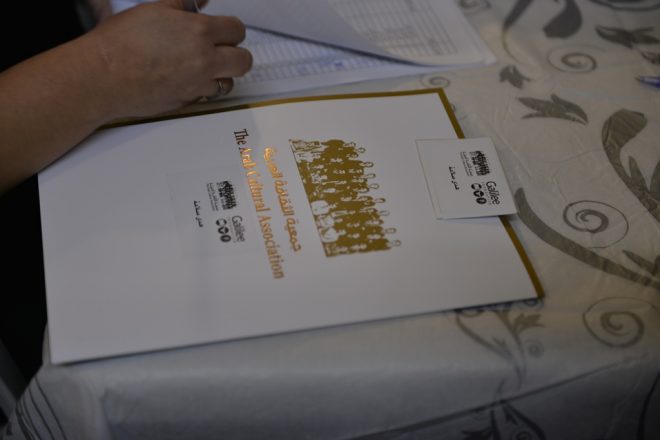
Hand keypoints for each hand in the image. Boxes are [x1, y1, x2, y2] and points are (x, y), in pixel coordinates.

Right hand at [83, 0, 252, 118]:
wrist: (102, 76)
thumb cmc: (120, 42)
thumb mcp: (154, 10)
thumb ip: (184, 4)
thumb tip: (202, 0)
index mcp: (199, 31)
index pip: (237, 30)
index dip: (231, 29)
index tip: (224, 30)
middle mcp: (205, 60)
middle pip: (243, 61)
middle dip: (236, 54)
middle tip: (222, 50)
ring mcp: (198, 84)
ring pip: (228, 82)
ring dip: (221, 74)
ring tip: (203, 67)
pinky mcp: (188, 102)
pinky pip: (207, 96)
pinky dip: (203, 89)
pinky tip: (188, 80)